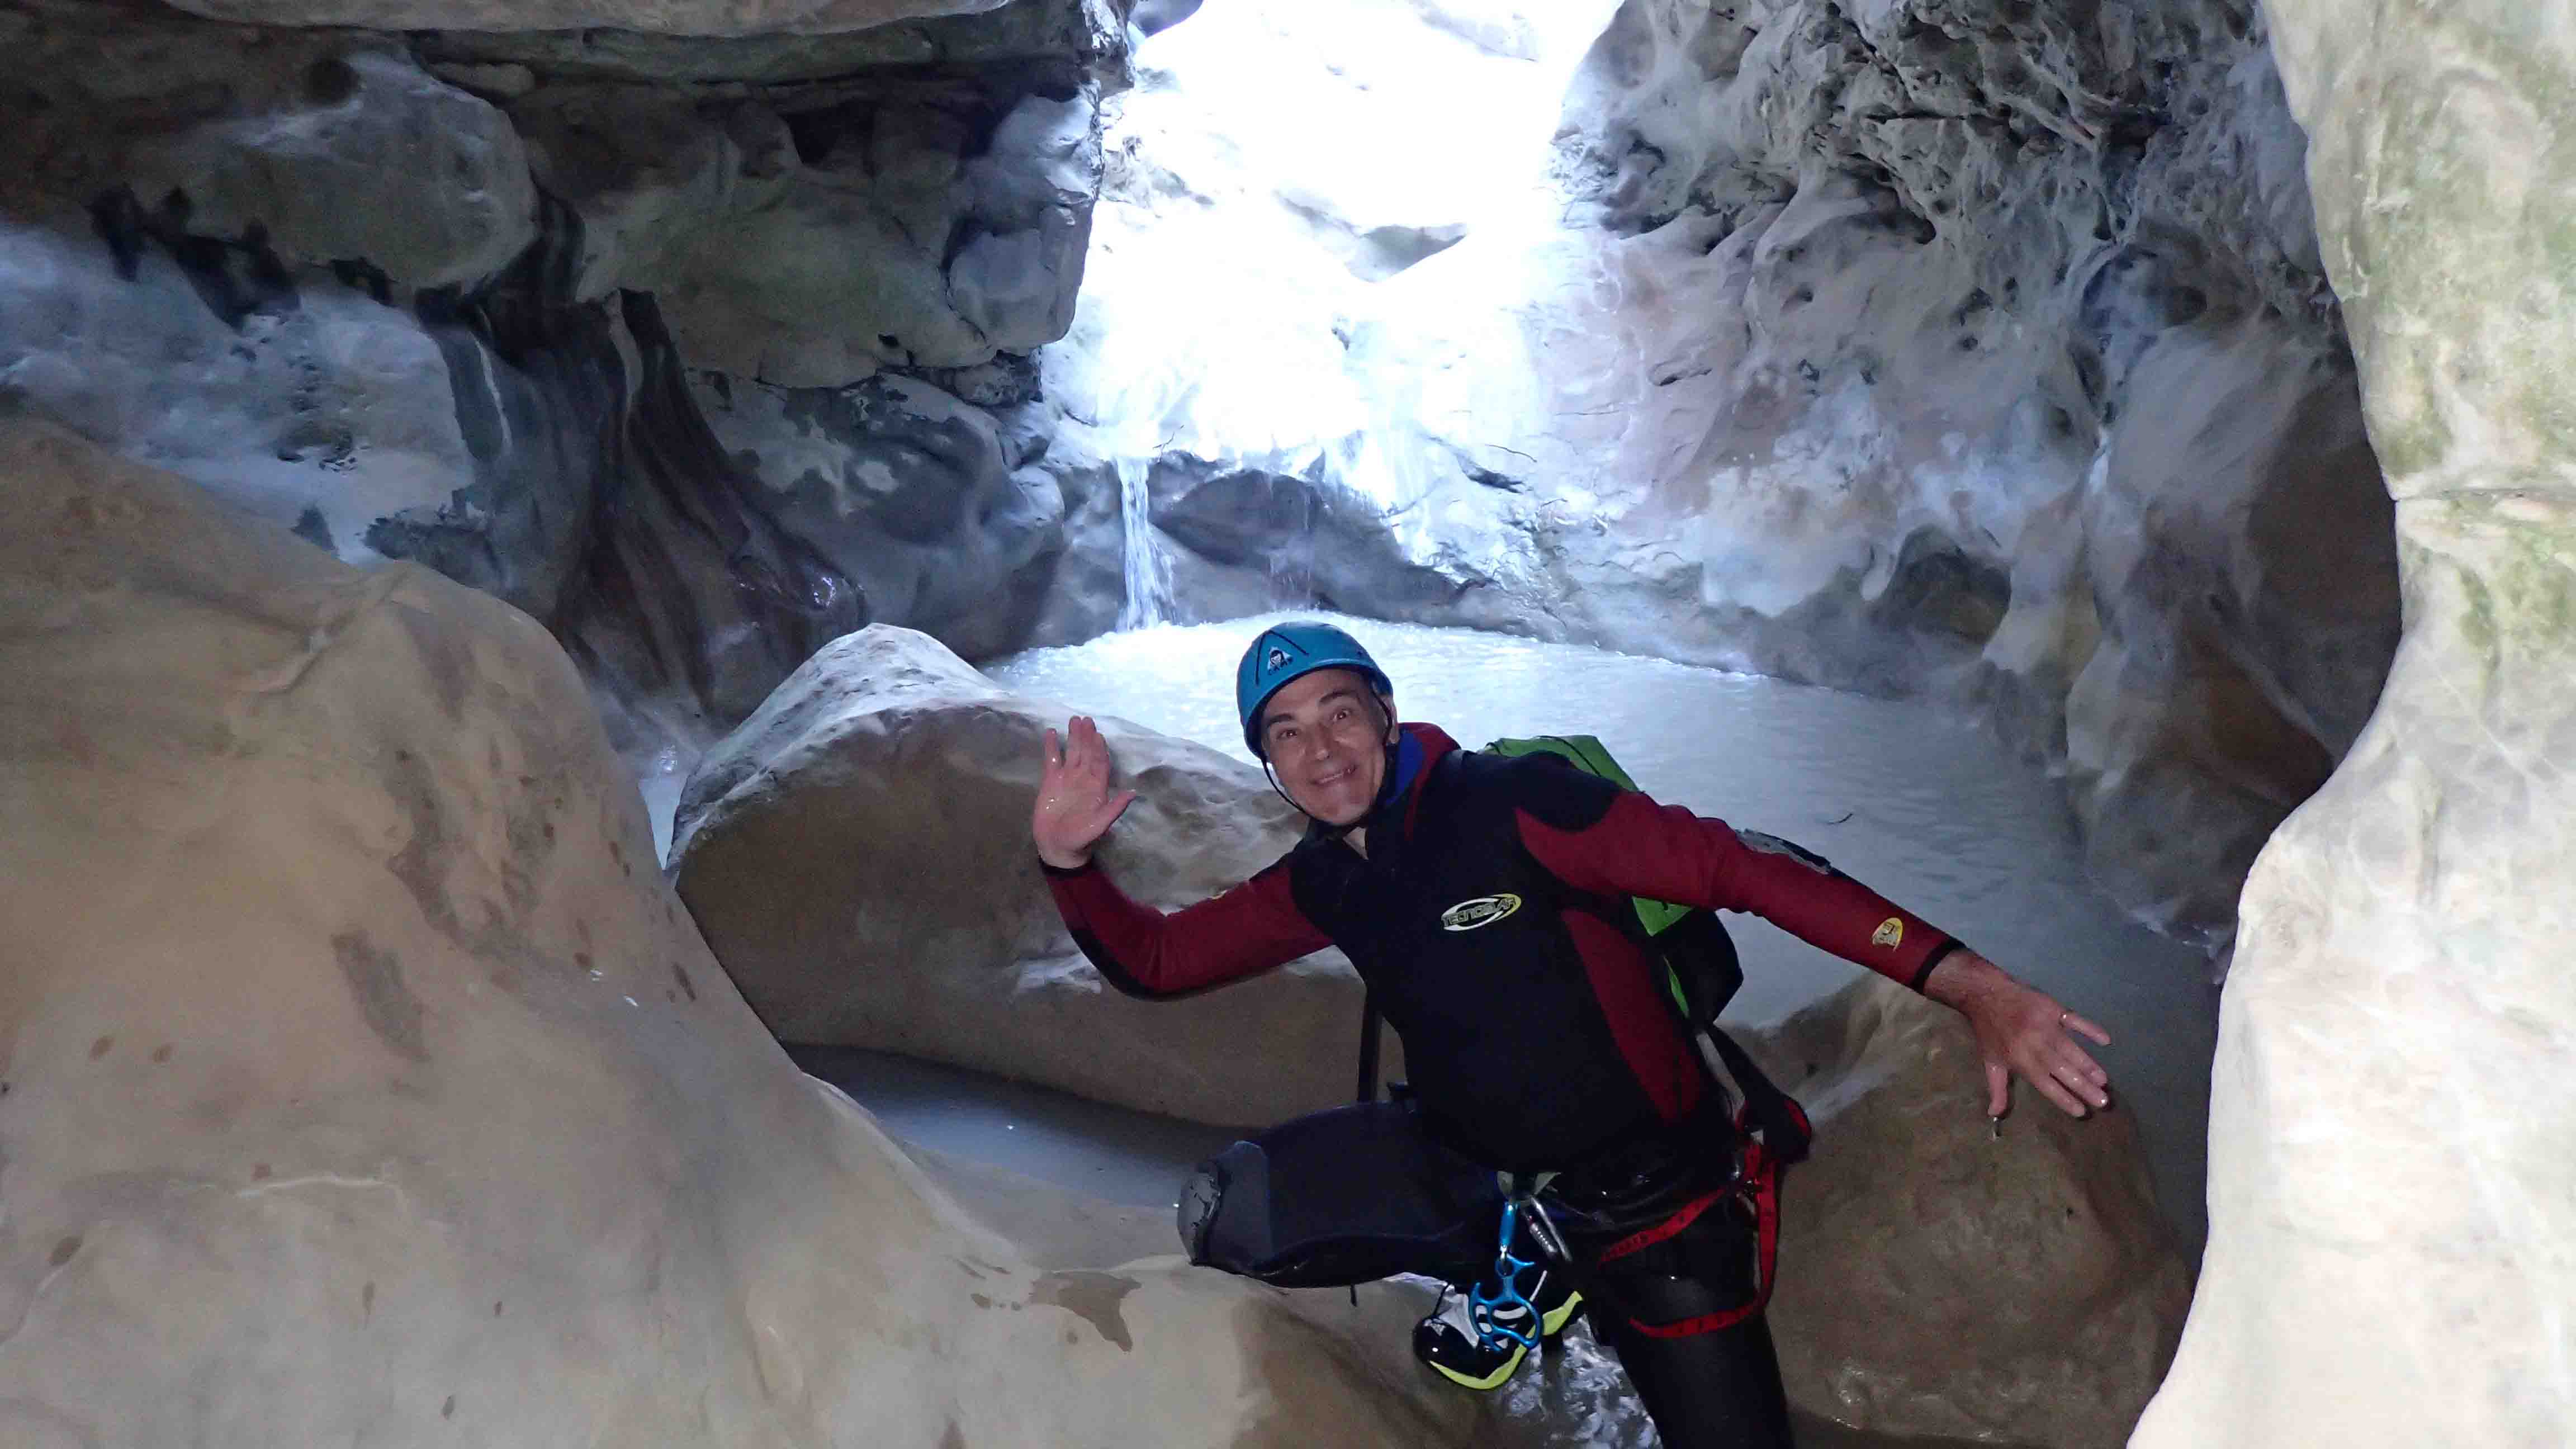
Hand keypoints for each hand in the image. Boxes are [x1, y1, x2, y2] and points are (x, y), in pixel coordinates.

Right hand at [1032, 715, 1136, 870]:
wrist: (1057, 847)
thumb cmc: (1081, 838)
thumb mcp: (1100, 825)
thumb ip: (1114, 809)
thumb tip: (1133, 793)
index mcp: (1097, 787)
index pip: (1101, 763)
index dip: (1100, 749)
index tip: (1098, 734)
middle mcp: (1084, 779)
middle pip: (1087, 753)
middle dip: (1087, 737)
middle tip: (1086, 720)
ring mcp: (1067, 779)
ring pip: (1072, 753)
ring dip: (1073, 737)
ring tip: (1074, 720)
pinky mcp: (1051, 782)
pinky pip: (1052, 760)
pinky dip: (1051, 747)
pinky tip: (1050, 733)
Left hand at [1924, 952, 2112, 1118]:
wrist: (1985, 995)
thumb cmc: (1989, 1032)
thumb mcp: (1990, 1062)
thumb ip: (1997, 1089)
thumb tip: (1995, 1114)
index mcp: (2020, 1060)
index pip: (2046, 1085)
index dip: (2064, 1098)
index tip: (2082, 1112)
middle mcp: (2035, 1045)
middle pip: (2063, 1070)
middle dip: (2084, 1087)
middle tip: (2103, 1101)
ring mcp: (2045, 1026)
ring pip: (2071, 1049)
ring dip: (2089, 1065)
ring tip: (2103, 1080)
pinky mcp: (2052, 1008)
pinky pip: (2074, 1020)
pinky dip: (2090, 1029)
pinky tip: (2105, 1039)